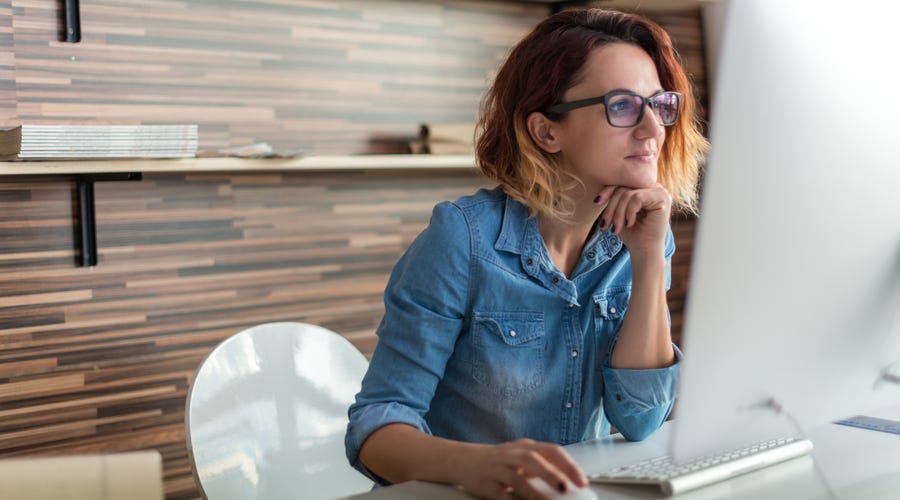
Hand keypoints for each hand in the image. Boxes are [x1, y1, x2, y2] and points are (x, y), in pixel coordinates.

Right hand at [455, 438, 587, 498]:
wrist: (464, 460)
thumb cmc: (501, 462)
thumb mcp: (521, 457)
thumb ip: (542, 466)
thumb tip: (569, 484)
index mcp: (526, 446)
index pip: (552, 451)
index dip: (569, 465)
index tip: (582, 482)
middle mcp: (512, 454)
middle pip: (533, 460)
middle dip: (551, 474)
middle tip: (566, 489)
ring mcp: (497, 468)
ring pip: (517, 479)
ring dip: (534, 493)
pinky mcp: (486, 484)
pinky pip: (501, 495)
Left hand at [595, 184, 671, 258]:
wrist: (644, 251)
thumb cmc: (631, 233)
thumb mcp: (619, 211)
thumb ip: (616, 196)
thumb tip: (600, 181)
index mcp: (644, 188)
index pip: (622, 182)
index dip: (607, 191)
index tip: (596, 202)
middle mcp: (654, 187)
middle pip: (624, 187)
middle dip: (611, 207)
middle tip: (606, 224)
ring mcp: (660, 191)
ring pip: (628, 193)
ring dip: (618, 213)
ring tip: (616, 228)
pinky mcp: (662, 199)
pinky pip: (637, 198)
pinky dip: (629, 212)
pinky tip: (629, 224)